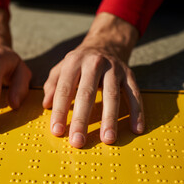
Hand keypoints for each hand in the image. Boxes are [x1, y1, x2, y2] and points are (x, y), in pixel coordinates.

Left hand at [43, 13, 143, 147]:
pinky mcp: (129, 75)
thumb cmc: (79, 62)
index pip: (64, 89)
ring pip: (113, 96)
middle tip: (78, 141)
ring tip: (107, 139)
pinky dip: (137, 112)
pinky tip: (136, 129)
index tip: (57, 131)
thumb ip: (52, 85)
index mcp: (74, 62)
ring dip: (110, 119)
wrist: (106, 43)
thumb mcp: (61, 68)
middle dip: (81, 120)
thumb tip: (46, 105)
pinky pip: (134, 94)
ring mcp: (114, 69)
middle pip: (87, 94)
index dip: (60, 111)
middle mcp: (94, 63)